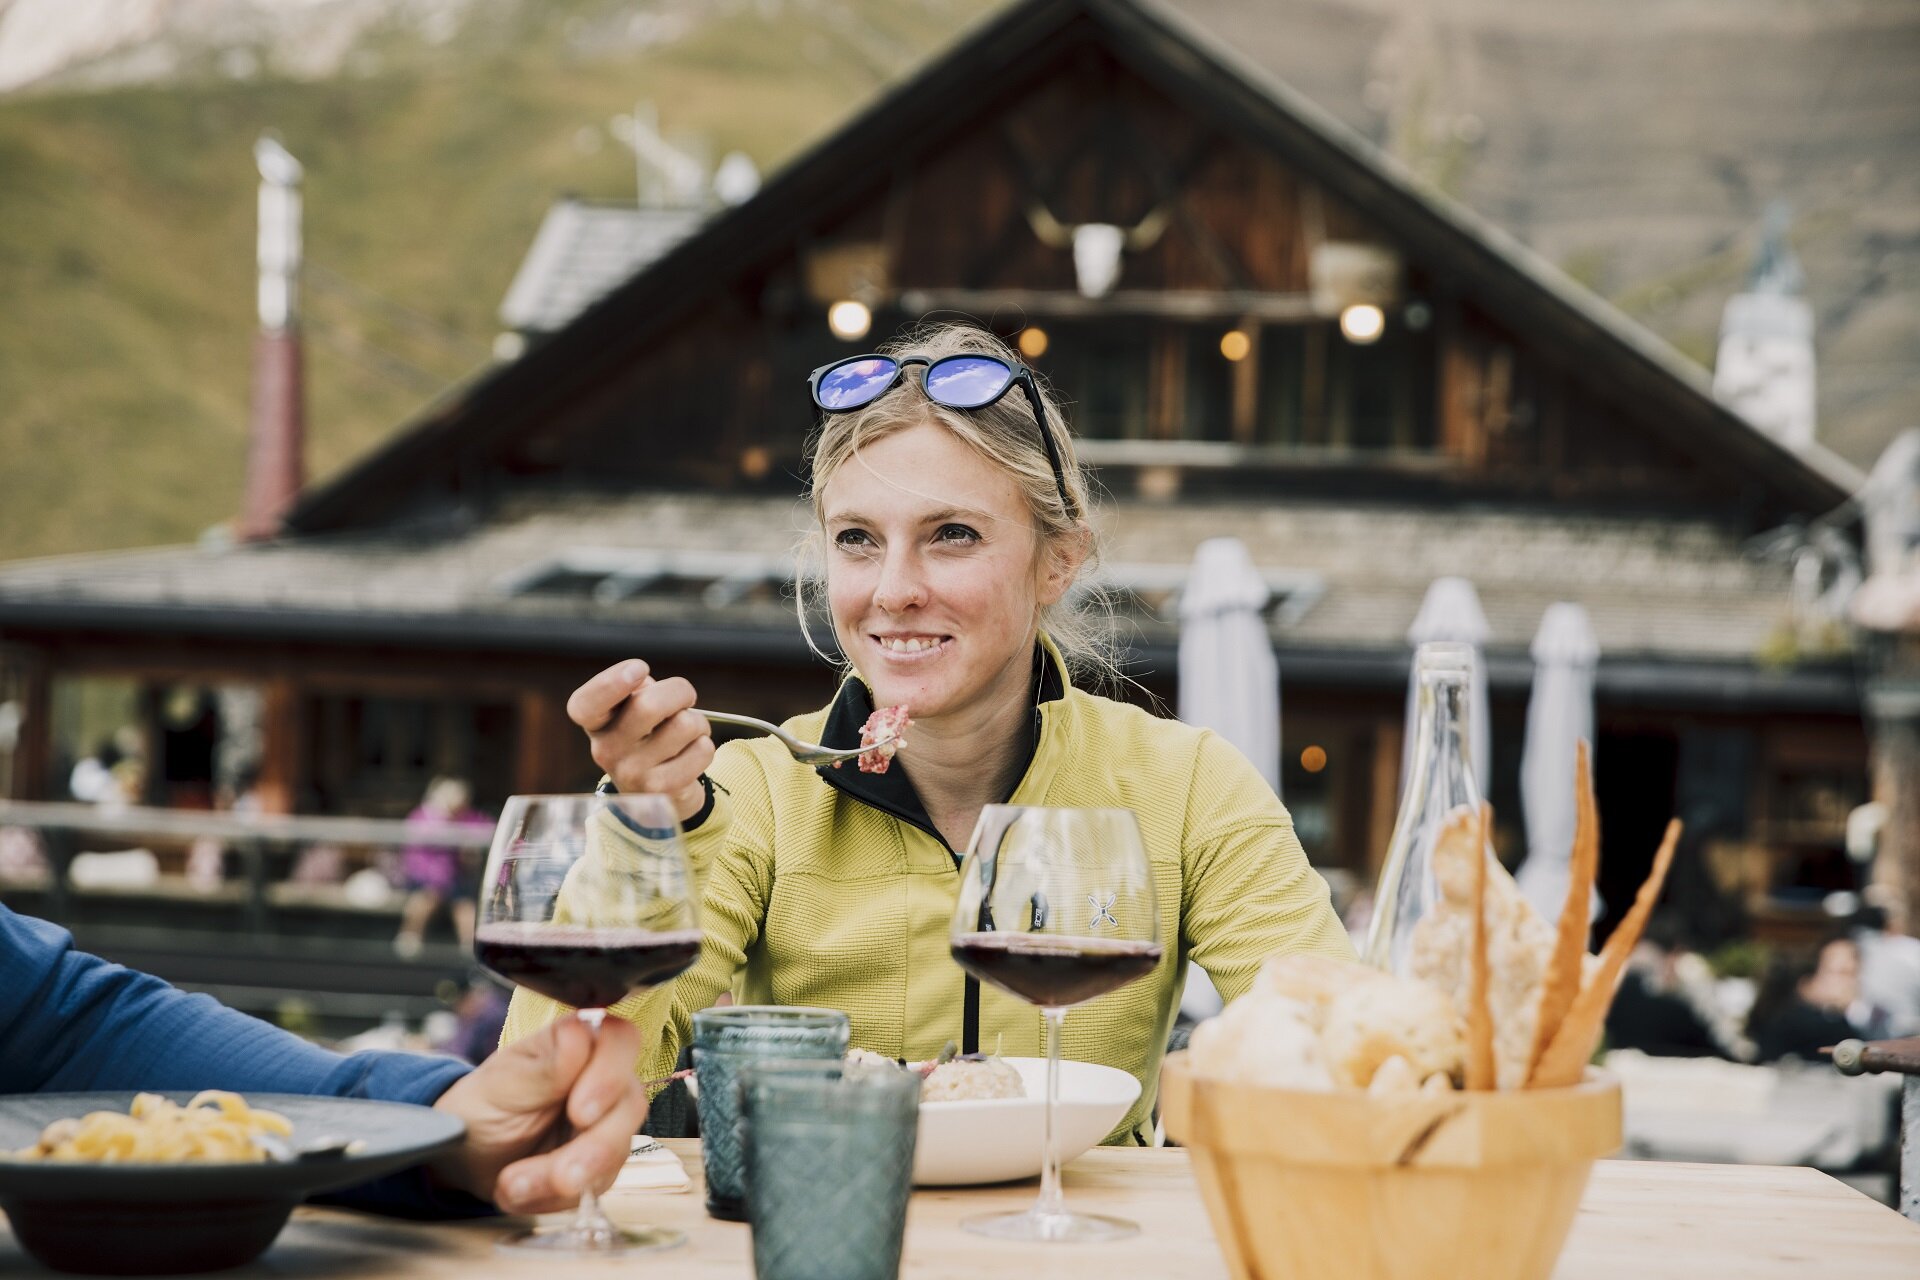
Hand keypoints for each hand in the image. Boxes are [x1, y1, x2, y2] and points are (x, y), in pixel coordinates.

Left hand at [428, 1015, 648, 1213]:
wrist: (467, 1154)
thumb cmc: (482, 1105)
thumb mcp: (501, 1087)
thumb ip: (544, 1069)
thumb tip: (579, 1035)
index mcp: (579, 1046)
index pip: (620, 1042)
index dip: (610, 1075)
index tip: (580, 1112)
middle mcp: (603, 1081)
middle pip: (629, 1105)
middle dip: (594, 1148)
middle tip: (560, 1175)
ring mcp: (607, 1124)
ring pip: (617, 1152)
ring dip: (567, 1179)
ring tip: (514, 1186)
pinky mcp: (601, 1164)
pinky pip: (595, 1186)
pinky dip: (553, 1197)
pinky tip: (520, 1192)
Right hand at [568, 659, 713, 821]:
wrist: (660, 791)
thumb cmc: (649, 736)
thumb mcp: (633, 710)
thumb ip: (637, 692)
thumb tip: (648, 687)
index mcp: (596, 724)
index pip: (585, 705)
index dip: (611, 683)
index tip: (641, 668)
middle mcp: (606, 750)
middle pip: (648, 705)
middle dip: (680, 691)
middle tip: (686, 698)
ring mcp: (631, 773)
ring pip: (684, 724)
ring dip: (698, 722)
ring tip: (688, 732)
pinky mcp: (660, 790)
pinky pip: (701, 750)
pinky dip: (705, 745)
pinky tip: (691, 753)